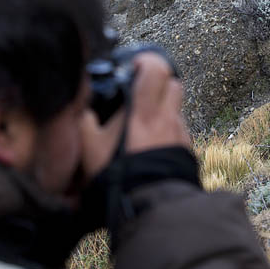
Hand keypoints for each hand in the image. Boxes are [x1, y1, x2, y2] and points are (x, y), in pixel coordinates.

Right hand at [79, 52, 190, 181]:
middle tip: (142, 92)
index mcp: (145, 112)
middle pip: (175, 82)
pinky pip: (180, 130)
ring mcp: (181, 134)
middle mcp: (168, 118)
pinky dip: (169, 130)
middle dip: (160, 82)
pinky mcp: (187, 151)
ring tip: (145, 122)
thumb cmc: (118, 174)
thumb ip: (83, 121)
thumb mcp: (89, 147)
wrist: (149, 207)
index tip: (134, 67)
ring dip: (164, 107)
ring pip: (178, 107)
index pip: (157, 69)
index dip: (147, 61)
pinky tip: (153, 145)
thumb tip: (82, 107)